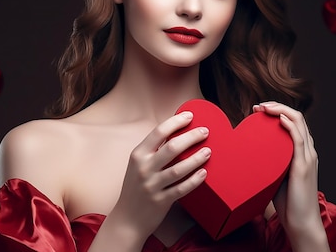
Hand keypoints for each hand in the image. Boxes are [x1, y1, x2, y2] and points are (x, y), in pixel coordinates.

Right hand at [108, 111, 210, 241]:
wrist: (127, 220)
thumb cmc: (136, 188)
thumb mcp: (138, 165)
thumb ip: (153, 150)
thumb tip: (176, 131)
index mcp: (138, 155)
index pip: (159, 132)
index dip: (176, 122)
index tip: (190, 116)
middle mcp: (144, 168)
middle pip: (172, 147)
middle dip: (191, 136)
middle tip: (205, 132)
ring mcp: (152, 185)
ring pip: (179, 168)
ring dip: (197, 158)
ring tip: (208, 151)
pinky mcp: (161, 201)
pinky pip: (181, 188)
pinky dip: (194, 180)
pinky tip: (204, 173)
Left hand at [253, 102, 322, 234]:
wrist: (300, 222)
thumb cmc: (287, 202)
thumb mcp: (275, 176)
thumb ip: (269, 163)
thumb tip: (248, 156)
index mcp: (302, 152)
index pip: (294, 122)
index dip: (277, 111)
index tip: (258, 110)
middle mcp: (308, 151)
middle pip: (297, 117)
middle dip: (277, 106)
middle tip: (258, 106)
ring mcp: (307, 157)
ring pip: (299, 122)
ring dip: (280, 110)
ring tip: (263, 108)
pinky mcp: (303, 166)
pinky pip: (298, 139)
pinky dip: (289, 124)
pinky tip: (278, 119)